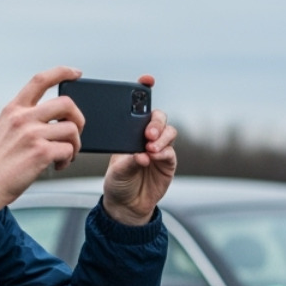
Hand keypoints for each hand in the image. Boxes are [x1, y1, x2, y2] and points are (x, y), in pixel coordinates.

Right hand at [0, 66, 85, 213]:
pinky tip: (57, 166)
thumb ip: (23, 120)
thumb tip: (53, 120)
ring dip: (75, 145)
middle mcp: (22, 118)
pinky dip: (68, 160)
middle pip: (66, 104)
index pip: (40, 80)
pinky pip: (69, 150)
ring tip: (64, 156)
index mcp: (13, 110)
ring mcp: (31, 134)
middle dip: (79, 119)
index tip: (76, 73)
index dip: (62, 72)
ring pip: (72, 129)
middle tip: (75, 133)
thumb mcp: (3, 130)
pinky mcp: (40, 152)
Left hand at [101, 75, 176, 225]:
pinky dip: (163, 152)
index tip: (147, 80)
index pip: (139, 106)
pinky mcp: (168, 163)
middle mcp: (146, 136)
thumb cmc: (117, 181)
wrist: (126, 205)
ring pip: (169, 132)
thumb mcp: (115, 168)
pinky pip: (170, 152)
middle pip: (158, 117)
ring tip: (150, 147)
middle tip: (147, 133)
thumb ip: (128, 159)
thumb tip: (142, 154)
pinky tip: (153, 156)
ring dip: (161, 137)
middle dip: (155, 122)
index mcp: (130, 130)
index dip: (144, 90)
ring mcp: (160, 148)